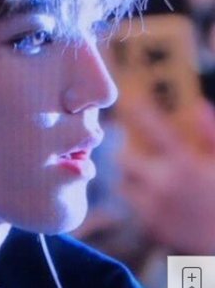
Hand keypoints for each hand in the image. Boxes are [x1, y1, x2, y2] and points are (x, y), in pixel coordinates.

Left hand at [119, 101, 214, 253]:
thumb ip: (210, 134)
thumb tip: (198, 106)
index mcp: (183, 164)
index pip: (153, 129)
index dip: (140, 112)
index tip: (131, 100)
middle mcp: (164, 184)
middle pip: (124, 159)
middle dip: (129, 155)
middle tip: (137, 154)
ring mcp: (155, 208)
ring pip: (122, 186)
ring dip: (131, 180)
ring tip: (147, 180)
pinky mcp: (152, 229)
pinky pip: (133, 209)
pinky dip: (139, 203)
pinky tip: (157, 202)